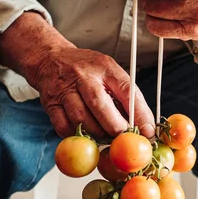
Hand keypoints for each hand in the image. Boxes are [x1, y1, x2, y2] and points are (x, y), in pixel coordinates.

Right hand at [0, 13, 154, 138]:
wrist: (49, 58)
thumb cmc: (85, 69)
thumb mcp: (109, 72)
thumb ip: (125, 95)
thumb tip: (144, 125)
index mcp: (105, 67)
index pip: (127, 90)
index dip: (140, 114)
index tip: (148, 131)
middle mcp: (83, 76)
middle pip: (100, 106)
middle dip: (116, 128)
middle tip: (124, 139)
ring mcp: (64, 90)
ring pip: (81, 120)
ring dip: (97, 134)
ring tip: (106, 137)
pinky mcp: (50, 104)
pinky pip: (64, 127)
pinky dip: (77, 136)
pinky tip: (85, 135)